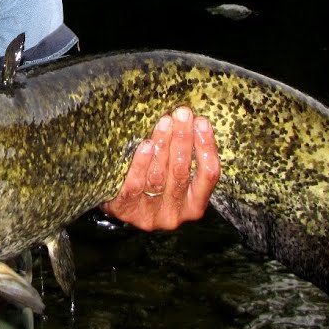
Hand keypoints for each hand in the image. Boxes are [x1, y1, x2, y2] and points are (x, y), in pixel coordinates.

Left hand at [101, 106, 219, 230]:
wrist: (119, 207)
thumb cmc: (154, 185)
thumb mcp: (174, 178)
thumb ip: (184, 158)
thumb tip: (190, 121)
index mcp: (194, 206)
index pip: (209, 175)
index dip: (206, 147)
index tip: (201, 121)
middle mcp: (175, 213)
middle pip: (181, 172)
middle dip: (183, 139)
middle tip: (182, 114)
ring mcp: (150, 214)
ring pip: (159, 176)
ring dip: (163, 145)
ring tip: (164, 122)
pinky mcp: (127, 210)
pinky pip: (135, 185)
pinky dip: (141, 163)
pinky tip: (146, 145)